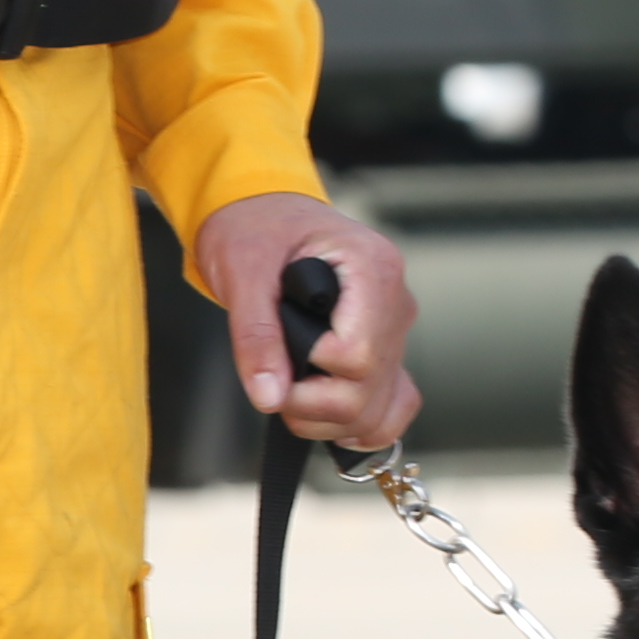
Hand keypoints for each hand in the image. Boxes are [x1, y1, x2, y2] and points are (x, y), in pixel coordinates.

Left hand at [192, 191, 423, 453]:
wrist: (264, 214)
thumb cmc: (257, 228)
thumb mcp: (242, 272)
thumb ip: (255, 335)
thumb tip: (269, 395)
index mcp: (372, 269)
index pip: (358, 355)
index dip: (312, 369)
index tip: (279, 355)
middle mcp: (395, 302)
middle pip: (368, 390)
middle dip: (311, 403)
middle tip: (273, 378)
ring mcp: (394, 331)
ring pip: (379, 411)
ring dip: (327, 420)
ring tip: (290, 389)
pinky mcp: (384, 352)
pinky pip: (391, 408)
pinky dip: (356, 424)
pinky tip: (323, 413)